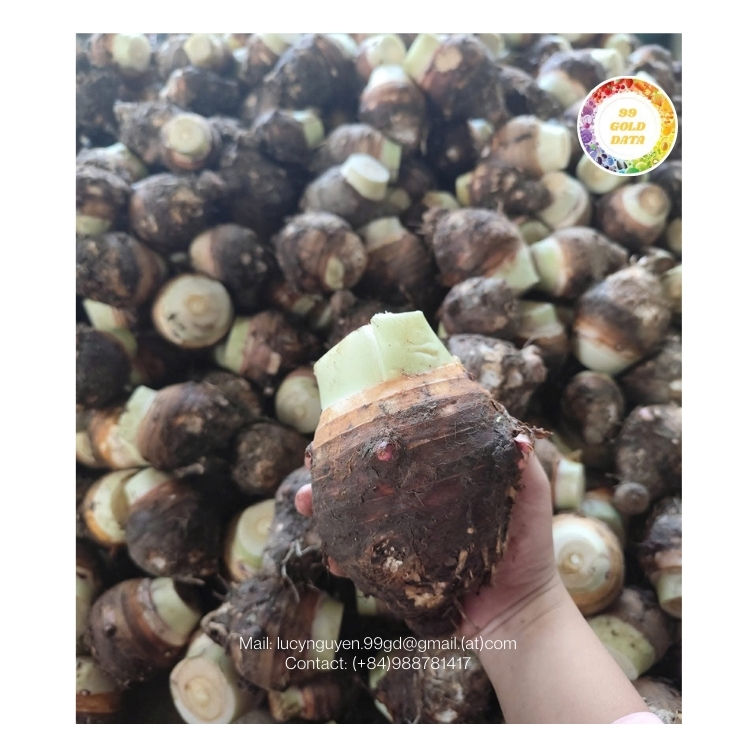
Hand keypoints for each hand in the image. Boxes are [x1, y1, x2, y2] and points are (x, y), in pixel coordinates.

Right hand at [294, 442, 559, 630]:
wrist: (521, 609)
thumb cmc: (528, 548)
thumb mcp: (531, 496)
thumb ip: (520, 462)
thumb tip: (514, 429)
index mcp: (437, 479)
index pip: (397, 449)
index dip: (368, 434)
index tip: (343, 421)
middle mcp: (412, 504)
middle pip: (363, 479)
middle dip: (330, 468)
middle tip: (310, 461)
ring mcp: (401, 538)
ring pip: (351, 516)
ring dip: (321, 508)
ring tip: (303, 502)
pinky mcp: (395, 572)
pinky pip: (359, 563)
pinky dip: (340, 559)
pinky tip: (332, 558)